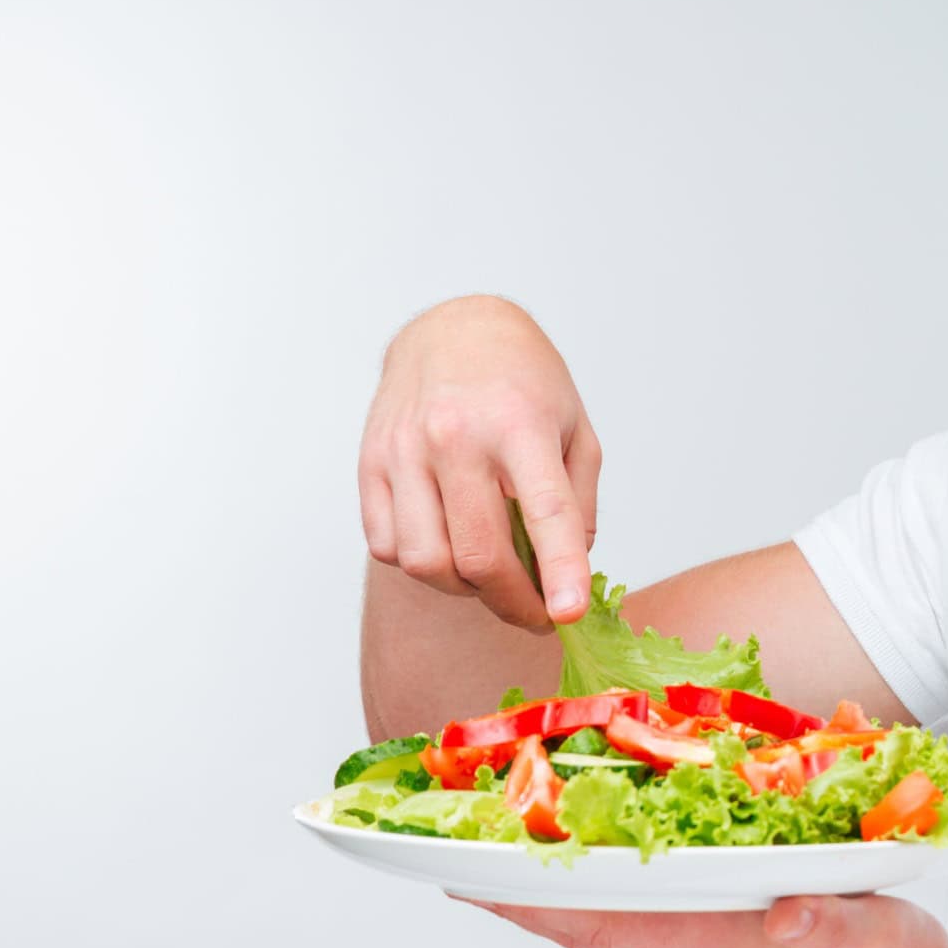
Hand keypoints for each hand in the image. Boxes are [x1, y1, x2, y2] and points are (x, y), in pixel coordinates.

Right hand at [359, 296, 600, 629]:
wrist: (452, 331)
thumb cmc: (522, 382)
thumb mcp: (575, 429)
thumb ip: (577, 504)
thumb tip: (566, 575)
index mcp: (519, 425)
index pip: (544, 511)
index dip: (559, 571)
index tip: (568, 615)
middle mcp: (456, 437)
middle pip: (479, 554)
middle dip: (514, 603)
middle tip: (537, 614)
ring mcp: (405, 451)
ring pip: (426, 562)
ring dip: (463, 589)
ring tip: (490, 576)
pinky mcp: (369, 464)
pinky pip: (387, 546)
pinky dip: (421, 564)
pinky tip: (447, 545)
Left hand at [464, 893, 947, 947]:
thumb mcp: (870, 935)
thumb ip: (827, 920)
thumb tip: (783, 914)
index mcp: (713, 943)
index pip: (600, 920)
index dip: (532, 899)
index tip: (466, 874)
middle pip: (584, 924)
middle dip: (519, 895)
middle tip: (456, 856)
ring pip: (608, 925)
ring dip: (554, 899)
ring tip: (509, 865)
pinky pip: (643, 924)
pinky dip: (605, 900)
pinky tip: (604, 881)